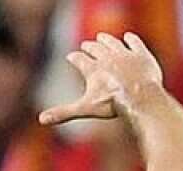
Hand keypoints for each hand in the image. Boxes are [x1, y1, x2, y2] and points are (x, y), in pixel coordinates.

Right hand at [39, 32, 163, 125]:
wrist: (141, 96)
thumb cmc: (113, 104)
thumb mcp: (86, 108)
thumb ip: (64, 112)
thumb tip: (41, 119)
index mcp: (92, 69)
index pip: (79, 59)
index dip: (74, 58)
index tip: (71, 56)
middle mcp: (107, 58)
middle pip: (95, 48)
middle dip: (89, 46)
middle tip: (86, 45)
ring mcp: (125, 55)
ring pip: (113, 43)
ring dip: (106, 40)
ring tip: (102, 37)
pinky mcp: (141, 55)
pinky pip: (134, 43)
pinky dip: (131, 39)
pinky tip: (128, 37)